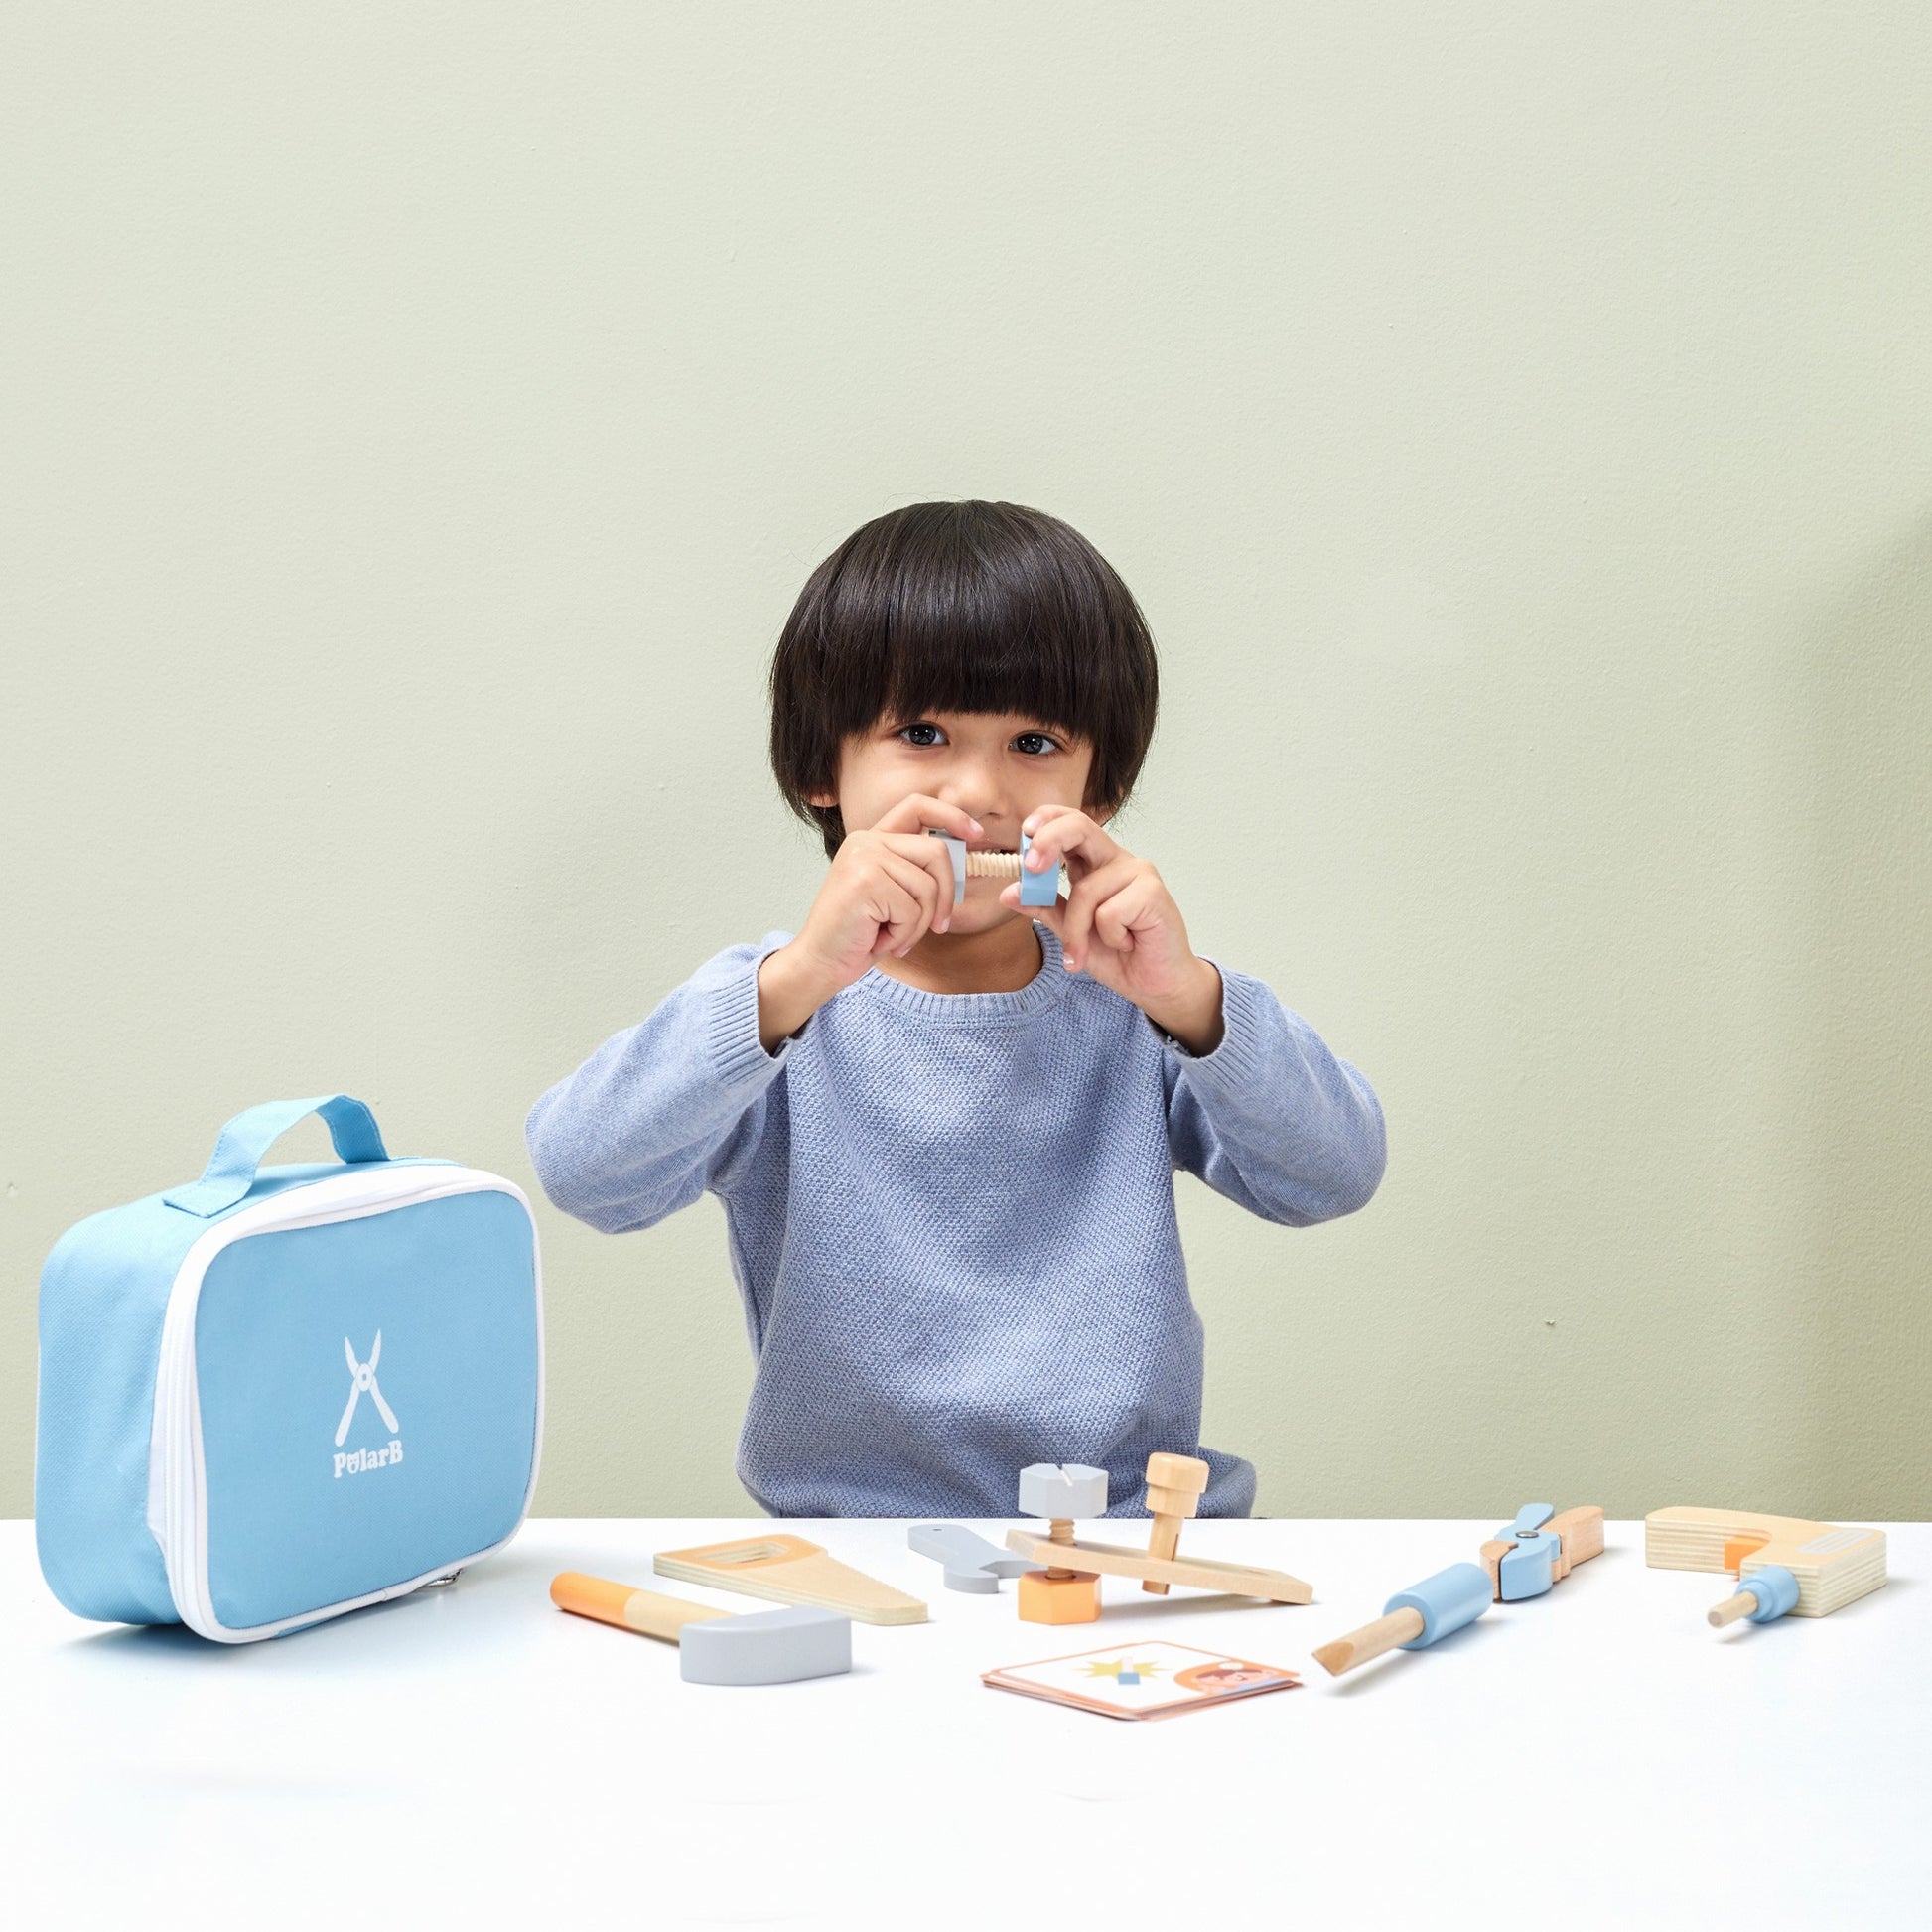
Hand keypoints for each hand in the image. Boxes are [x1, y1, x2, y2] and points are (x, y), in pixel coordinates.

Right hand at [757, 794, 978, 1048]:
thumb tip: (965, 854)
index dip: (953, 816)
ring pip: (928, 886)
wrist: (821, 961)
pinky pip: (912, 910)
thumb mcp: (893, 893)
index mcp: (873, 839)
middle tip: (939, 926)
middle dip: (947, 894)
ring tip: (894, 936)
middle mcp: (866, 841)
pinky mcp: (865, 882)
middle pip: (937, 852)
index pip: (918, 806)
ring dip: (919, 924)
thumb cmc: (860, 933)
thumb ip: (918, 870)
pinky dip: (904, 934)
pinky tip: (881, 940)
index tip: (977, 835)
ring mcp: (864, 858)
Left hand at [1002, 806, 1223, 1053]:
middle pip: (1080, 827)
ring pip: (1085, 891)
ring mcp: (1137, 873)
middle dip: (1048, 841)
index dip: (1046, 820)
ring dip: (1077, 932)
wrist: (1155, 984)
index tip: (1022, 834)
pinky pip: (1109, 913)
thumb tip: (1007, 893)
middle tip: (1030, 866)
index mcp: (1094, 862)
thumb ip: (1044, 909)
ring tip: (1088, 952)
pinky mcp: (1153, 893)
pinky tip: (1128, 943)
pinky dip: (1111, 938)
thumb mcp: (1070, 932)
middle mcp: (1116, 860)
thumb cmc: (1118, 954)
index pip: (1070, 822)